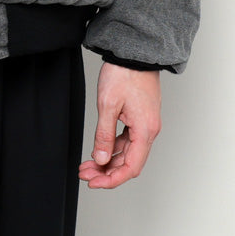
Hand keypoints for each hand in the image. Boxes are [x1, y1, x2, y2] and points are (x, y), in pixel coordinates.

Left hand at [78, 62, 161, 188]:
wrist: (134, 52)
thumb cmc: (123, 74)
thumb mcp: (108, 105)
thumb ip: (104, 135)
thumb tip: (100, 159)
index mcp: (145, 130)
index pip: (131, 167)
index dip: (112, 179)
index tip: (94, 183)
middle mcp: (149, 130)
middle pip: (129, 162)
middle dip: (106, 171)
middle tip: (84, 174)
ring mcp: (145, 124)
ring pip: (127, 152)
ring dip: (107, 160)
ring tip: (87, 164)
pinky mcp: (140, 117)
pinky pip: (127, 140)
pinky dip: (112, 147)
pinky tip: (98, 150)